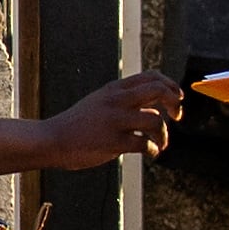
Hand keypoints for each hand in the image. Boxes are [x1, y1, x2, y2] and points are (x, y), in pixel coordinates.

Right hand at [35, 71, 183, 168]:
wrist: (52, 140)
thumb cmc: (77, 125)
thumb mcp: (100, 102)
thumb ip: (124, 101)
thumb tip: (154, 107)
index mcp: (114, 89)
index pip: (151, 76)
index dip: (170, 85)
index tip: (176, 98)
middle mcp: (116, 101)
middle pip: (158, 90)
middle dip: (175, 103)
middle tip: (176, 116)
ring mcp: (115, 120)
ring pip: (155, 120)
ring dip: (164, 134)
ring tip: (161, 143)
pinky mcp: (113, 142)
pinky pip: (145, 144)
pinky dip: (153, 149)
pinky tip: (150, 152)